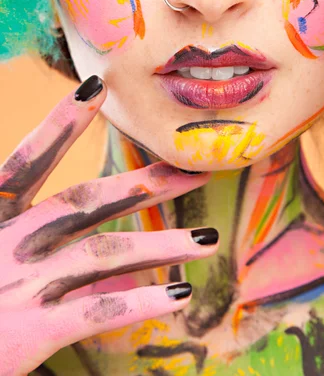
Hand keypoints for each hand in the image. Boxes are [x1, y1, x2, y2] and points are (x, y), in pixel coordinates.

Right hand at [0, 75, 216, 375]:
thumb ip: (15, 214)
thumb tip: (53, 204)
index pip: (28, 161)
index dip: (61, 123)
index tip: (96, 87)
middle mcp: (7, 242)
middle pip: (85, 202)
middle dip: (142, 184)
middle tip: (191, 170)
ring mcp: (20, 286)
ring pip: (105, 253)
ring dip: (161, 244)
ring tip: (206, 240)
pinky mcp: (29, 332)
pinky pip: (97, 310)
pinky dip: (141, 302)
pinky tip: (180, 296)